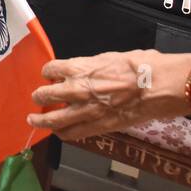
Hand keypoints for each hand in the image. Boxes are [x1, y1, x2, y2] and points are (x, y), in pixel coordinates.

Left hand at [28, 50, 190, 139]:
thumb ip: (90, 66)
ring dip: (40, 120)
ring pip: (53, 119)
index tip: (49, 75)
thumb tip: (86, 69)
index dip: (48, 73)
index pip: (49, 70)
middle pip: (44, 95)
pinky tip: (59, 132)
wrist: (157, 86)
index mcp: (77, 68)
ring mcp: (84, 110)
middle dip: (38, 97)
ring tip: (33, 120)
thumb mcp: (108, 57)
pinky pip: (73, 133)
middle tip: (36, 98)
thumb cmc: (139, 66)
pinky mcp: (97, 126)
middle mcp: (75, 89)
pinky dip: (63, 133)